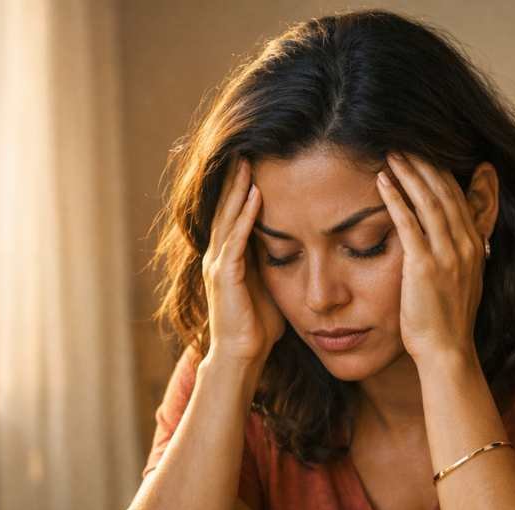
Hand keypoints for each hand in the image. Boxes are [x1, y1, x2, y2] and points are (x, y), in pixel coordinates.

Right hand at [203, 156, 285, 364]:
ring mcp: (218, 265)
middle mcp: (218, 256)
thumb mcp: (270, 287)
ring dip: (238, 189)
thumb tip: (297, 249)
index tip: (252, 161)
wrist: (242, 357)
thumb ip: (276, 266)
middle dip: (235, 179)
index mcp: (228, 258)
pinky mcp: (225, 277)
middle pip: (225, 208)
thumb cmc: (258, 328)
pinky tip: (254, 196)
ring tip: (247, 162)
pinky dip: (245, 217)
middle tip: (245, 147)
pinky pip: (236, 240)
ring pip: (228, 218)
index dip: (240, 188)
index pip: (233, 214)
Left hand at [376, 152, 486, 365]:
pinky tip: (383, 182)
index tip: (426, 154)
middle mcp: (466, 245)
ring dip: (410, 174)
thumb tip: (453, 237)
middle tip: (405, 145)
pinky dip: (395, 198)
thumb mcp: (463, 280)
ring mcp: (447, 254)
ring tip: (392, 155)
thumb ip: (461, 254)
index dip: (443, 172)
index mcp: (476, 246)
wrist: (447, 350)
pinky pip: (409, 223)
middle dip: (425, 165)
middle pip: (446, 192)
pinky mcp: (425, 265)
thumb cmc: (447, 320)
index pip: (461, 197)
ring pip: (429, 201)